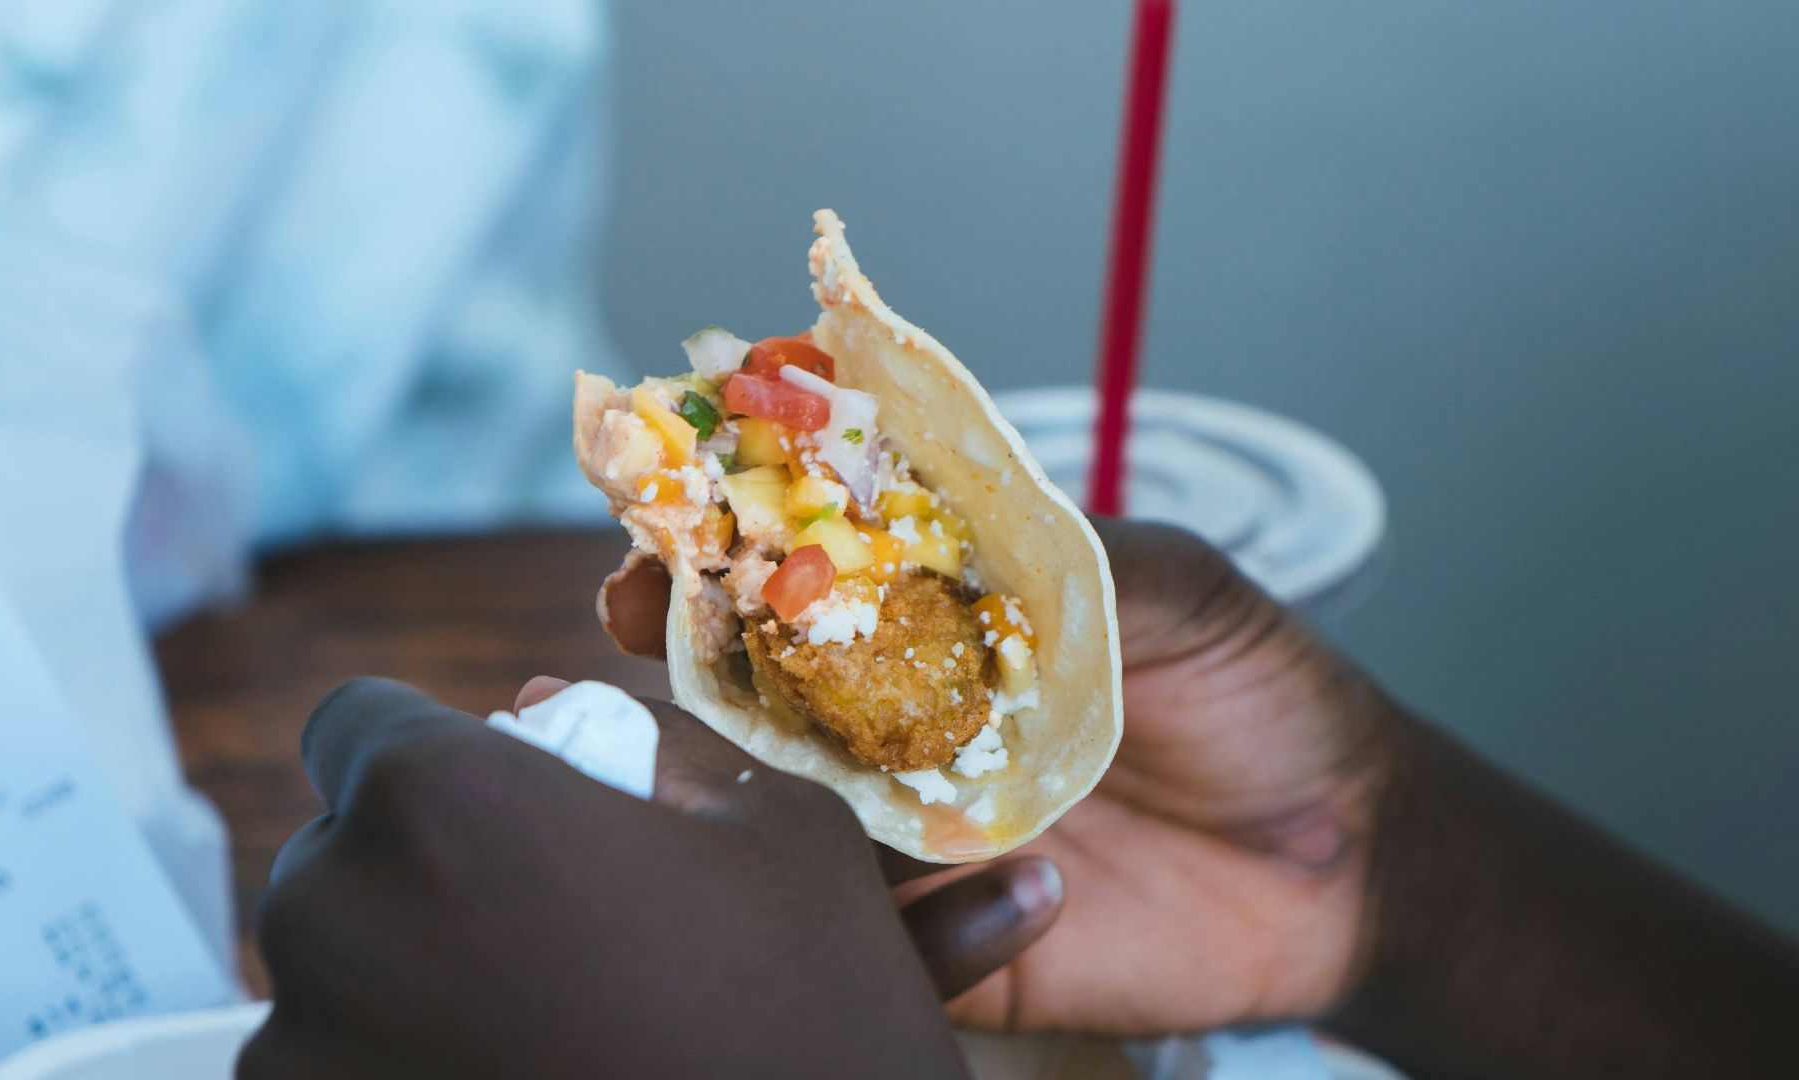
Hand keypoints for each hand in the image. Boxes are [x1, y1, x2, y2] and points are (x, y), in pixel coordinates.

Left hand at [237, 677, 1061, 1078]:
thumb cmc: (803, 1016)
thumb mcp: (773, 828)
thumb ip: (646, 744)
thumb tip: (545, 710)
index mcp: (437, 800)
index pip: (354, 722)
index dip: (425, 749)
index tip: (483, 796)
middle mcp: (337, 921)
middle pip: (337, 851)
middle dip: (418, 867)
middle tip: (533, 922)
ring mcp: (310, 1057)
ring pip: (329, 973)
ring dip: (401, 976)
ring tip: (535, 1018)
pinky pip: (335, 1071)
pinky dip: (402, 1066)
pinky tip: (516, 1073)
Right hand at [600, 519, 1393, 1037]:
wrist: (1349, 854)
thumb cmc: (1259, 691)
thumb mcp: (1168, 587)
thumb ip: (1051, 557)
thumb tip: (922, 526)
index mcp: (945, 631)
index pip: (804, 584)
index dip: (726, 551)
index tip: (670, 528)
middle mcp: (906, 730)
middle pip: (755, 698)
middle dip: (683, 654)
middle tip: (638, 622)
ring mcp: (920, 840)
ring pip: (786, 823)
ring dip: (734, 792)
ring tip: (723, 760)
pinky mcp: (957, 943)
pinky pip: (883, 942)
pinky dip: (889, 921)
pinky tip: (988, 877)